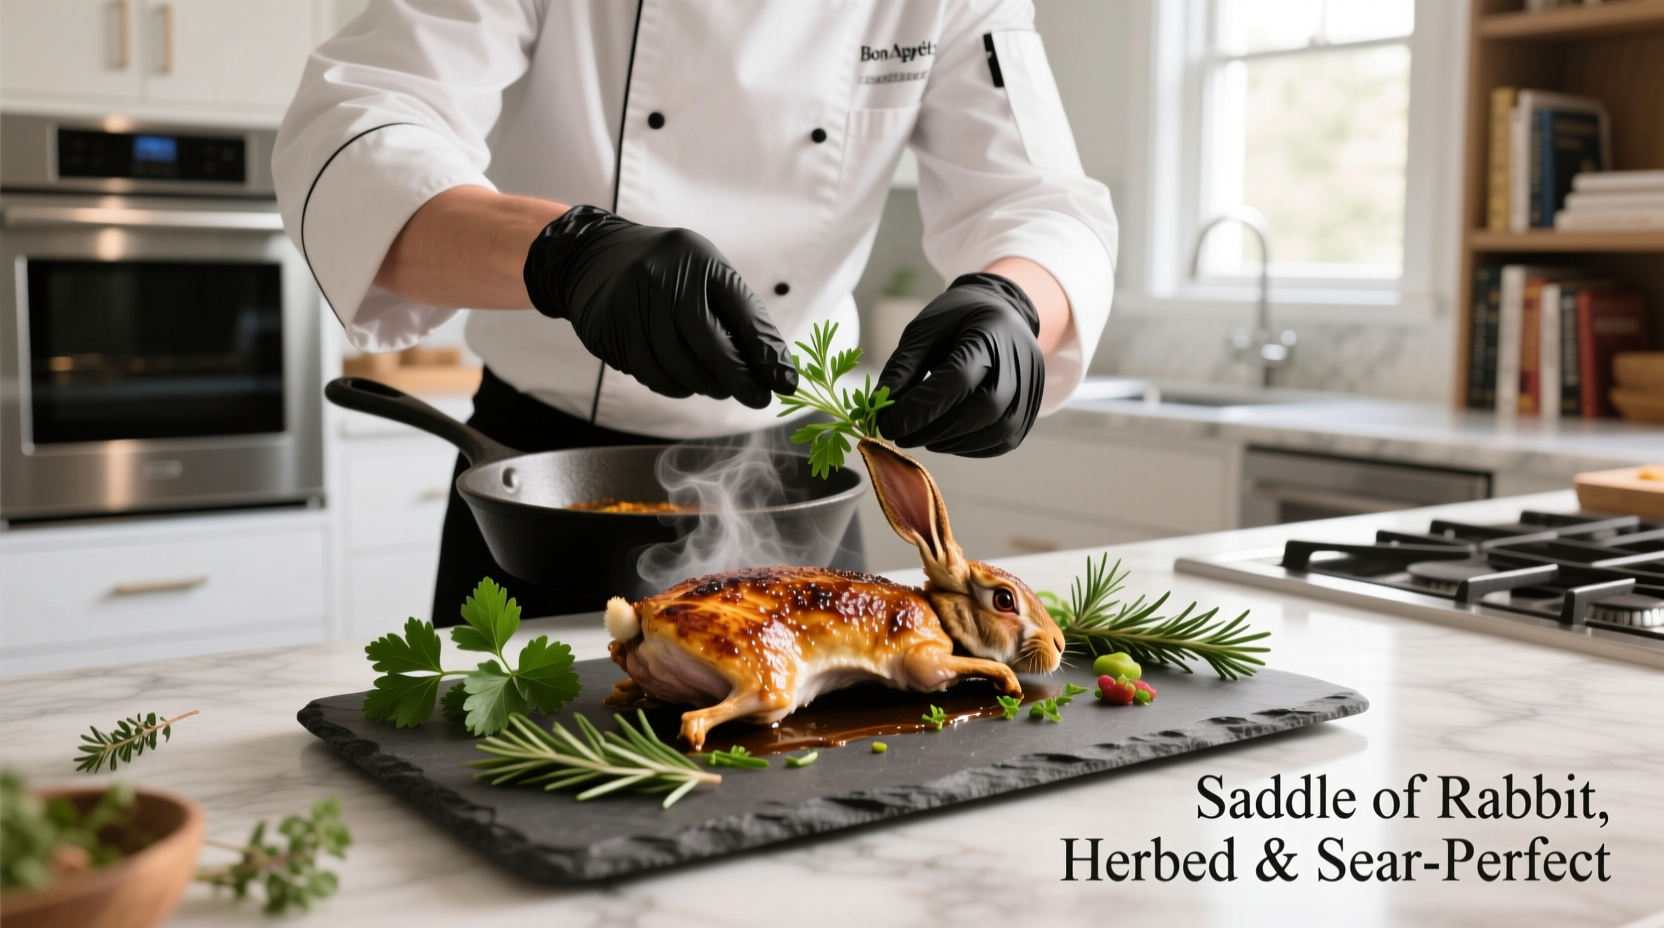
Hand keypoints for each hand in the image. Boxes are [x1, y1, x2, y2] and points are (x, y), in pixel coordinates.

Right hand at [522, 205, 797, 406]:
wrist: (594, 258)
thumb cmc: (667, 272)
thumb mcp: (706, 274)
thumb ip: (739, 314)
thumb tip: (775, 366)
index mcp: (698, 260)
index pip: (742, 313)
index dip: (767, 353)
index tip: (786, 382)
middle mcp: (663, 279)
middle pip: (711, 347)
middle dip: (739, 379)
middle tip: (758, 397)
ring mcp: (633, 306)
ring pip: (681, 368)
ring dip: (707, 385)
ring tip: (718, 385)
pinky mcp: (610, 331)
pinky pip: (653, 375)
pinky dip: (677, 386)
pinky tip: (686, 381)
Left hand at [876, 272, 1043, 456]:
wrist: (1002, 313)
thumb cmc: (957, 320)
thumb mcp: (924, 331)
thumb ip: (902, 369)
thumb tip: (880, 412)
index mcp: (991, 332)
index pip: (959, 378)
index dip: (922, 406)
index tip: (888, 424)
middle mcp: (1020, 362)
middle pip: (984, 408)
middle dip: (936, 428)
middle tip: (901, 435)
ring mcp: (1030, 390)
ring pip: (996, 431)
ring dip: (952, 442)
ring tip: (921, 436)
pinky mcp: (1029, 412)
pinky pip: (1001, 441)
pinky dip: (969, 447)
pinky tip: (944, 438)